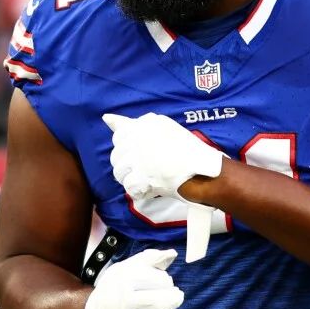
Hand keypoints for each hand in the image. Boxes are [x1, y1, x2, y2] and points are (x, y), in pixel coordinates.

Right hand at [82, 248, 184, 308]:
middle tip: (176, 296)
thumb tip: (172, 254)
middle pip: (161, 303)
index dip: (167, 282)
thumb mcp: (129, 267)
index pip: (160, 281)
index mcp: (124, 282)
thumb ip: (152, 258)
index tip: (166, 282)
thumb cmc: (118, 288)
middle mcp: (122, 304)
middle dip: (174, 299)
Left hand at [104, 113, 224, 200]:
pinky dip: (141, 191)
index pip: (118, 137)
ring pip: (119, 173)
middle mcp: (138, 136)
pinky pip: (129, 187)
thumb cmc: (187, 151)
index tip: (144, 155)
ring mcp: (138, 156)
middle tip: (149, 169)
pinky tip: (153, 187)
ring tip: (151, 178)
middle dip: (129, 166)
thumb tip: (106, 118)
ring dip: (133, 179)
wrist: (203, 171)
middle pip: (116, 157)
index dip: (129, 150)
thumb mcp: (161, 129)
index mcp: (144, 123)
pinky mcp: (141, 175)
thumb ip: (131, 124)